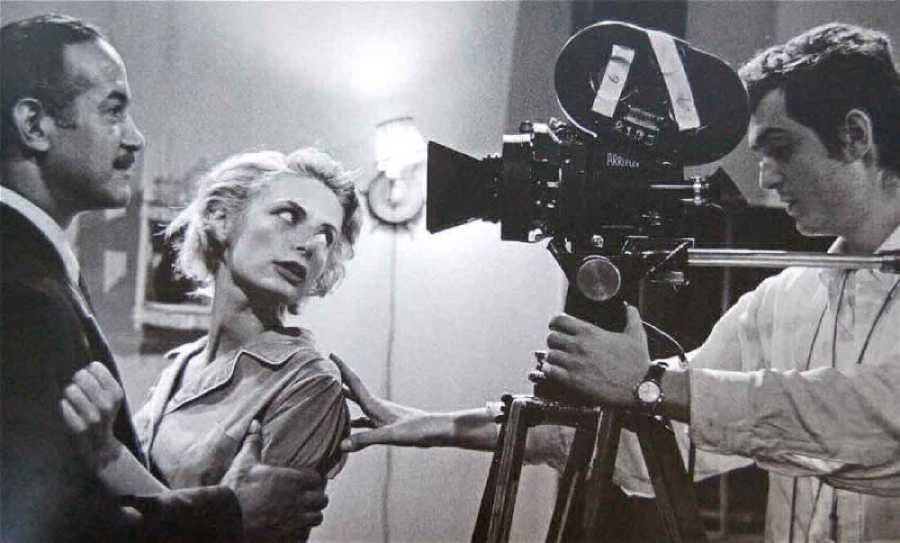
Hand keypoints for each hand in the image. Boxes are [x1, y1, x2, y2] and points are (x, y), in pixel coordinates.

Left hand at [59, 361, 125, 470]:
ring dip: (66, 394)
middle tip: (75, 389)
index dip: (86, 371)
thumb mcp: (109, 398)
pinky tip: (66, 410)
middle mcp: (107, 404)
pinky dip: (62, 406)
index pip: (94, 367)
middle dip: (74, 380)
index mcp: (116, 393)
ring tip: (70, 401)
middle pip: (81, 376)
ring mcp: (94, 417)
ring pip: (71, 390)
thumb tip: (84, 356)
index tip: (86, 380)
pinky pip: (63, 406)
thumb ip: (101, 378)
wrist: (99, 448)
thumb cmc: (101, 416)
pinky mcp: (79, 428)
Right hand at [221, 421, 327, 541]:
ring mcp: (294, 520)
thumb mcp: (244, 462)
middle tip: (305, 497)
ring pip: (316, 518)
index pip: (317, 479)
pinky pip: (304, 535)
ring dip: (310, 514)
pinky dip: (301, 532)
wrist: (225, 519)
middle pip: (321, 499)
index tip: (305, 481)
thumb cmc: (235, 490)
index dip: (312, 479)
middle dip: (315, 498)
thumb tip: (254, 423)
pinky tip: (291, 527)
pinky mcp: (287, 537)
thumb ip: (254, 443)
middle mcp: (298, 500)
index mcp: (292, 480)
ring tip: (300, 512)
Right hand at [330, 354, 446, 450]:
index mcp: (375, 405)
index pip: (354, 383)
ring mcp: (381, 415)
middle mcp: (376, 407)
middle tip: (324, 372)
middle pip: (353, 391)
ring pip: (357, 406)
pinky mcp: (386, 426)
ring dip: (344, 402)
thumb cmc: (417, 430)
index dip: (342, 369)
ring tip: (328, 400)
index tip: (331, 354)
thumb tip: (341, 445)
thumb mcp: (390, 436)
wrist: (437, 431)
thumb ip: (366, 439)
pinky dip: (353, 423)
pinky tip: (347, 430)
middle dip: (339, 382)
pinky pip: (363, 422)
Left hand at [543, 305, 650, 406]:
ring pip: (550, 355)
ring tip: (558, 360)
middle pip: (551, 338)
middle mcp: (579, 346)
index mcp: (590, 332)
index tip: (556, 326)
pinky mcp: (573, 381)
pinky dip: (550, 370)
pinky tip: (555, 371)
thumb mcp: (636, 334)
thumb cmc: (638, 363)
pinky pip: (551, 372)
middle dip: (554, 341)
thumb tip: (629, 307)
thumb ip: (631, 317)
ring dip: (552, 357)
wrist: (639, 387)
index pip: (560, 320)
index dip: (555, 322)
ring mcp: (575, 363)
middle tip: (559, 345)